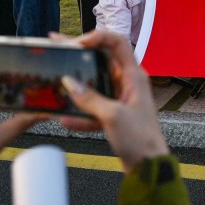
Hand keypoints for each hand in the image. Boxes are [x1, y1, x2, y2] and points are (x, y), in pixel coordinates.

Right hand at [59, 30, 169, 173]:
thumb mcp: (112, 116)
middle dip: (80, 54)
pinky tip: (64, 118)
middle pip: (102, 60)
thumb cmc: (141, 139)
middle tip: (57, 46)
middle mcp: (128, 83)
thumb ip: (89, 98)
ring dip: (76, 84)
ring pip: (95, 85)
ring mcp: (121, 99)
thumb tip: (69, 83)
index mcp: (133, 76)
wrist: (149, 168)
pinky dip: (80, 112)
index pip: (118, 43)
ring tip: (55, 77)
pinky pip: (93, 108)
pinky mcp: (114, 116)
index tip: (76, 43)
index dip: (97, 37)